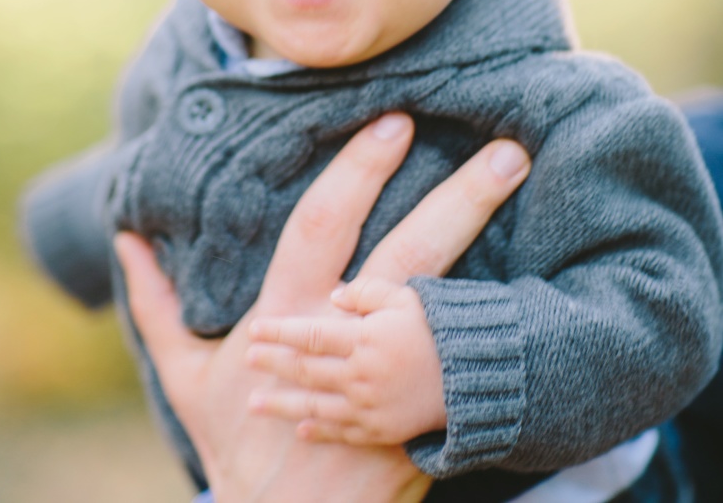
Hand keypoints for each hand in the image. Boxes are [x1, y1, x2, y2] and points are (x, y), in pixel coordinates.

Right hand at [116, 115, 529, 501]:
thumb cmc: (238, 442)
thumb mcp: (185, 377)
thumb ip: (157, 304)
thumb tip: (125, 237)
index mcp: (288, 318)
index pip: (324, 224)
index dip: (358, 172)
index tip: (395, 123)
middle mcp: (346, 339)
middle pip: (410, 254)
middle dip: (459, 198)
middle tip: (506, 149)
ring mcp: (390, 378)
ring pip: (453, 298)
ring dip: (494, 245)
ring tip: (531, 193)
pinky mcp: (423, 416)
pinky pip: (468, 364)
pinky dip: (503, 319)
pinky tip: (548, 286)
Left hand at [247, 277, 446, 444]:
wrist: (479, 377)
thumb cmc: (441, 328)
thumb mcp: (406, 296)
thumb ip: (367, 292)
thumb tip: (333, 296)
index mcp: (365, 339)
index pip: (310, 335)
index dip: (280, 333)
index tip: (254, 330)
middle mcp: (361, 375)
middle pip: (306, 370)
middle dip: (273, 364)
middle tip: (247, 359)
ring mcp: (369, 407)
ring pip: (315, 406)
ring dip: (281, 404)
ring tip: (254, 403)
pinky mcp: (382, 431)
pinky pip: (342, 433)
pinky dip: (318, 431)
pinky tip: (299, 428)